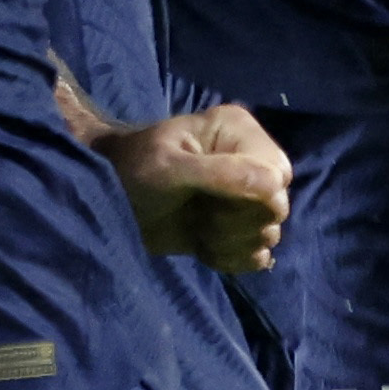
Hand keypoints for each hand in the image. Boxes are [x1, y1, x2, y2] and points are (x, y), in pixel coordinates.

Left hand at [123, 99, 292, 269]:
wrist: (111, 202)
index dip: (251, 198)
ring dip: (228, 241)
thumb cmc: (133, 171)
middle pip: (276, 208)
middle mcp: (251, 160)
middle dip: (235, 222)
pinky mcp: (238, 227)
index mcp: (238, 131)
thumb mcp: (169, 167)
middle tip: (198, 214)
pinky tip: (203, 247)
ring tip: (196, 227)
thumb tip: (274, 186)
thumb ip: (220, 173)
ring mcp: (247, 196)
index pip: (277, 175)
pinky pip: (257, 255)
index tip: (210, 200)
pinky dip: (229, 258)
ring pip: (268, 234)